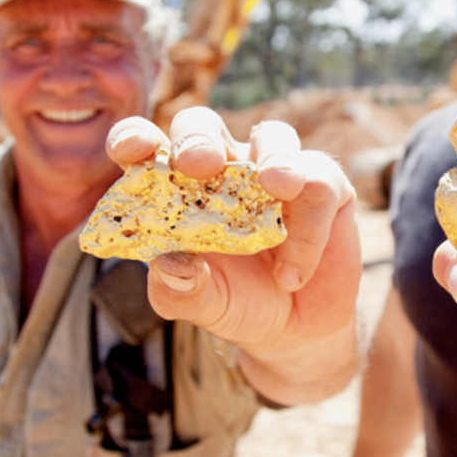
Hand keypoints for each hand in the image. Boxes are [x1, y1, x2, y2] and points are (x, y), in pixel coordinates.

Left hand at [107, 107, 361, 403]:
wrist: (296, 331)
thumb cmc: (238, 303)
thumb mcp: (203, 304)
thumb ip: (181, 290)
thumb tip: (168, 265)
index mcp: (180, 187)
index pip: (149, 147)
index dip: (135, 138)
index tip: (132, 149)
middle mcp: (225, 168)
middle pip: (204, 125)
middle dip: (200, 138)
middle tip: (200, 163)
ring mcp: (276, 171)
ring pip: (273, 136)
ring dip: (274, 157)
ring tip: (277, 187)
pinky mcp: (324, 186)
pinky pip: (317, 187)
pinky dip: (306, 233)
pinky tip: (291, 275)